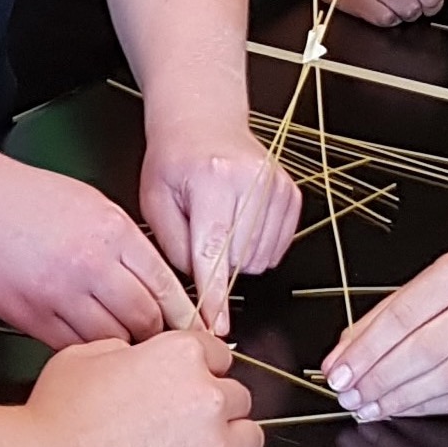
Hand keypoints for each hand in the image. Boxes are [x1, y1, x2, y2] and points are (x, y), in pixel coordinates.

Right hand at [0, 155, 199, 346]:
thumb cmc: (24, 197)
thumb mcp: (91, 204)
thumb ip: (126, 243)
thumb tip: (156, 280)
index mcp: (112, 232)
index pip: (165, 285)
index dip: (184, 316)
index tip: (194, 332)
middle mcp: (90, 264)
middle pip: (144, 319)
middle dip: (157, 337)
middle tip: (162, 348)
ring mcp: (58, 294)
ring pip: (110, 340)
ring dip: (123, 349)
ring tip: (127, 353)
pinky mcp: (29, 316)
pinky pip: (72, 346)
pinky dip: (87, 351)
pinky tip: (90, 349)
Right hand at [19, 331, 260, 446]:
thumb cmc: (59, 416)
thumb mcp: (88, 354)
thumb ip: (130, 349)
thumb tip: (139, 357)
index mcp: (182, 355)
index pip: (219, 354)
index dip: (201, 369)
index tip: (190, 384)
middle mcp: (207, 395)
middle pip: (237, 396)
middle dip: (214, 406)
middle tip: (183, 422)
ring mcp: (215, 444)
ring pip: (249, 437)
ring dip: (227, 440)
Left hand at [141, 117, 302, 335]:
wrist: (204, 121)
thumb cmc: (175, 160)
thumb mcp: (155, 200)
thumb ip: (175, 247)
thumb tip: (200, 286)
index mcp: (212, 179)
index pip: (215, 250)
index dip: (215, 294)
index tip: (218, 325)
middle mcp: (251, 180)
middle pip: (240, 260)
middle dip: (216, 263)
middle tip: (200, 233)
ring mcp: (277, 186)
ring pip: (261, 259)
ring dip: (237, 257)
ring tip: (219, 222)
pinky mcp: (292, 194)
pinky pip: (277, 248)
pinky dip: (256, 248)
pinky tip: (239, 223)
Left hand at [321, 248, 447, 418]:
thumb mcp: (413, 292)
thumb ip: (374, 326)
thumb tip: (339, 363)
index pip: (403, 315)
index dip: (365, 350)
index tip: (338, 373)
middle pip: (425, 349)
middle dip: (380, 379)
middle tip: (351, 397)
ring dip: (401, 398)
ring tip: (371, 407)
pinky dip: (430, 407)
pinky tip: (404, 408)